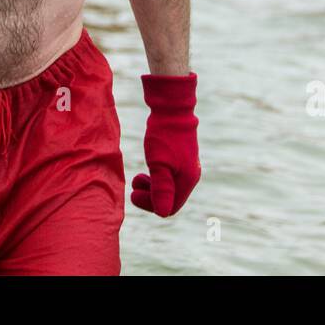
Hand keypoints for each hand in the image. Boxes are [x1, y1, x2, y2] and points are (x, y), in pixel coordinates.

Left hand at [131, 72, 199, 217]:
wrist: (172, 110)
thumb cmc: (164, 137)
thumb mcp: (158, 164)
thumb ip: (161, 189)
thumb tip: (163, 214)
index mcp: (187, 180)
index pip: (170, 207)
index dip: (150, 205)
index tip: (133, 193)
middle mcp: (190, 177)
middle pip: (169, 200)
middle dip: (149, 197)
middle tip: (134, 185)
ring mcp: (186, 168)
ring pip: (169, 189)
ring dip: (151, 188)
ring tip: (137, 178)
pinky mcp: (181, 160)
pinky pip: (169, 178)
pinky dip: (156, 179)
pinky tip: (146, 171)